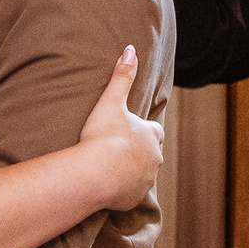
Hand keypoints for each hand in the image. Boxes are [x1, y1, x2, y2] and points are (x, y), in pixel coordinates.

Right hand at [79, 47, 165, 212]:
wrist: (94, 173)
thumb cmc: (102, 136)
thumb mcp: (110, 102)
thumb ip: (122, 76)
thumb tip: (130, 49)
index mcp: (152, 135)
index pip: (155, 131)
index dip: (143, 130)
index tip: (130, 130)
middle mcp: (154, 159)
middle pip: (150, 154)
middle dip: (138, 152)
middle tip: (117, 150)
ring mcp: (146, 181)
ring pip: (142, 175)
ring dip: (130, 171)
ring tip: (110, 168)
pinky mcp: (133, 198)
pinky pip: (130, 193)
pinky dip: (121, 190)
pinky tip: (107, 185)